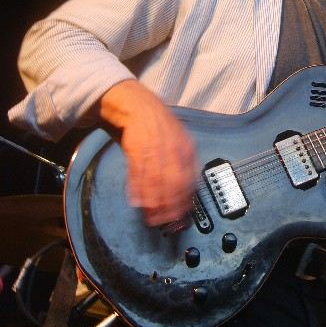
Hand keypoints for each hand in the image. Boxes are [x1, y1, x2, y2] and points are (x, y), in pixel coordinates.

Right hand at [99, 80, 197, 225]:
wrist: (139, 106)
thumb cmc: (160, 127)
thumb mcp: (180, 142)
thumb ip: (183, 165)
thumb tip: (186, 192)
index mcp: (186, 149)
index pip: (189, 180)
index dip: (184, 200)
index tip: (181, 215)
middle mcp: (172, 150)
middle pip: (173, 183)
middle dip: (168, 205)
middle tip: (164, 221)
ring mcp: (154, 148)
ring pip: (155, 181)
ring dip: (152, 202)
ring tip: (150, 217)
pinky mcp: (136, 148)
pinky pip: (137, 172)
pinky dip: (136, 189)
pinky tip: (136, 201)